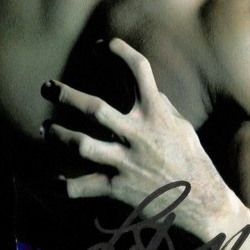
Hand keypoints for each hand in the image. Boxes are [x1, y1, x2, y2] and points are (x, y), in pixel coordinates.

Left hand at [41, 38, 219, 232]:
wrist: (204, 204)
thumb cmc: (192, 160)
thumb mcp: (181, 126)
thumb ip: (159, 105)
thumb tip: (144, 88)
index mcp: (156, 113)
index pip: (139, 70)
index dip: (119, 51)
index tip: (101, 45)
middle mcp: (139, 134)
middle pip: (95, 109)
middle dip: (66, 96)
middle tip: (46, 88)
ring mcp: (127, 162)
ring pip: (82, 146)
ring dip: (58, 135)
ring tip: (45, 129)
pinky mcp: (120, 188)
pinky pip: (83, 186)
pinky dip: (64, 185)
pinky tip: (53, 181)